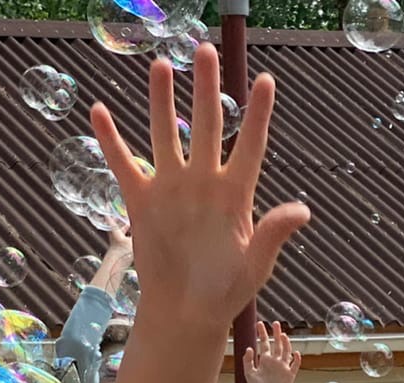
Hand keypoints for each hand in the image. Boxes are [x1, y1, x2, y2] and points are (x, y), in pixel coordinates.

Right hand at [90, 47, 309, 333]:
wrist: (186, 313)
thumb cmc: (227, 293)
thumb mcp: (256, 266)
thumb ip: (274, 234)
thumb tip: (302, 210)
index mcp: (236, 194)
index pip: (250, 144)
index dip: (258, 113)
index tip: (265, 79)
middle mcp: (204, 182)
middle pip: (208, 125)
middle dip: (207, 88)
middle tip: (206, 49)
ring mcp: (172, 188)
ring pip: (166, 134)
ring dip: (162, 102)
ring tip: (161, 67)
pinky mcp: (142, 201)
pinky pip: (124, 164)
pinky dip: (111, 140)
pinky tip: (100, 111)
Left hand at [242, 320, 300, 382]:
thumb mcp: (248, 373)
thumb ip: (247, 361)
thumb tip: (249, 348)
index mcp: (265, 359)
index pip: (264, 343)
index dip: (262, 333)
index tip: (260, 323)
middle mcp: (275, 361)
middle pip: (277, 344)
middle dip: (276, 333)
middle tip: (275, 323)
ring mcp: (283, 367)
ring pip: (286, 351)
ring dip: (286, 343)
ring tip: (283, 335)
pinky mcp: (290, 375)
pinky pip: (295, 365)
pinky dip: (296, 359)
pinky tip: (296, 353)